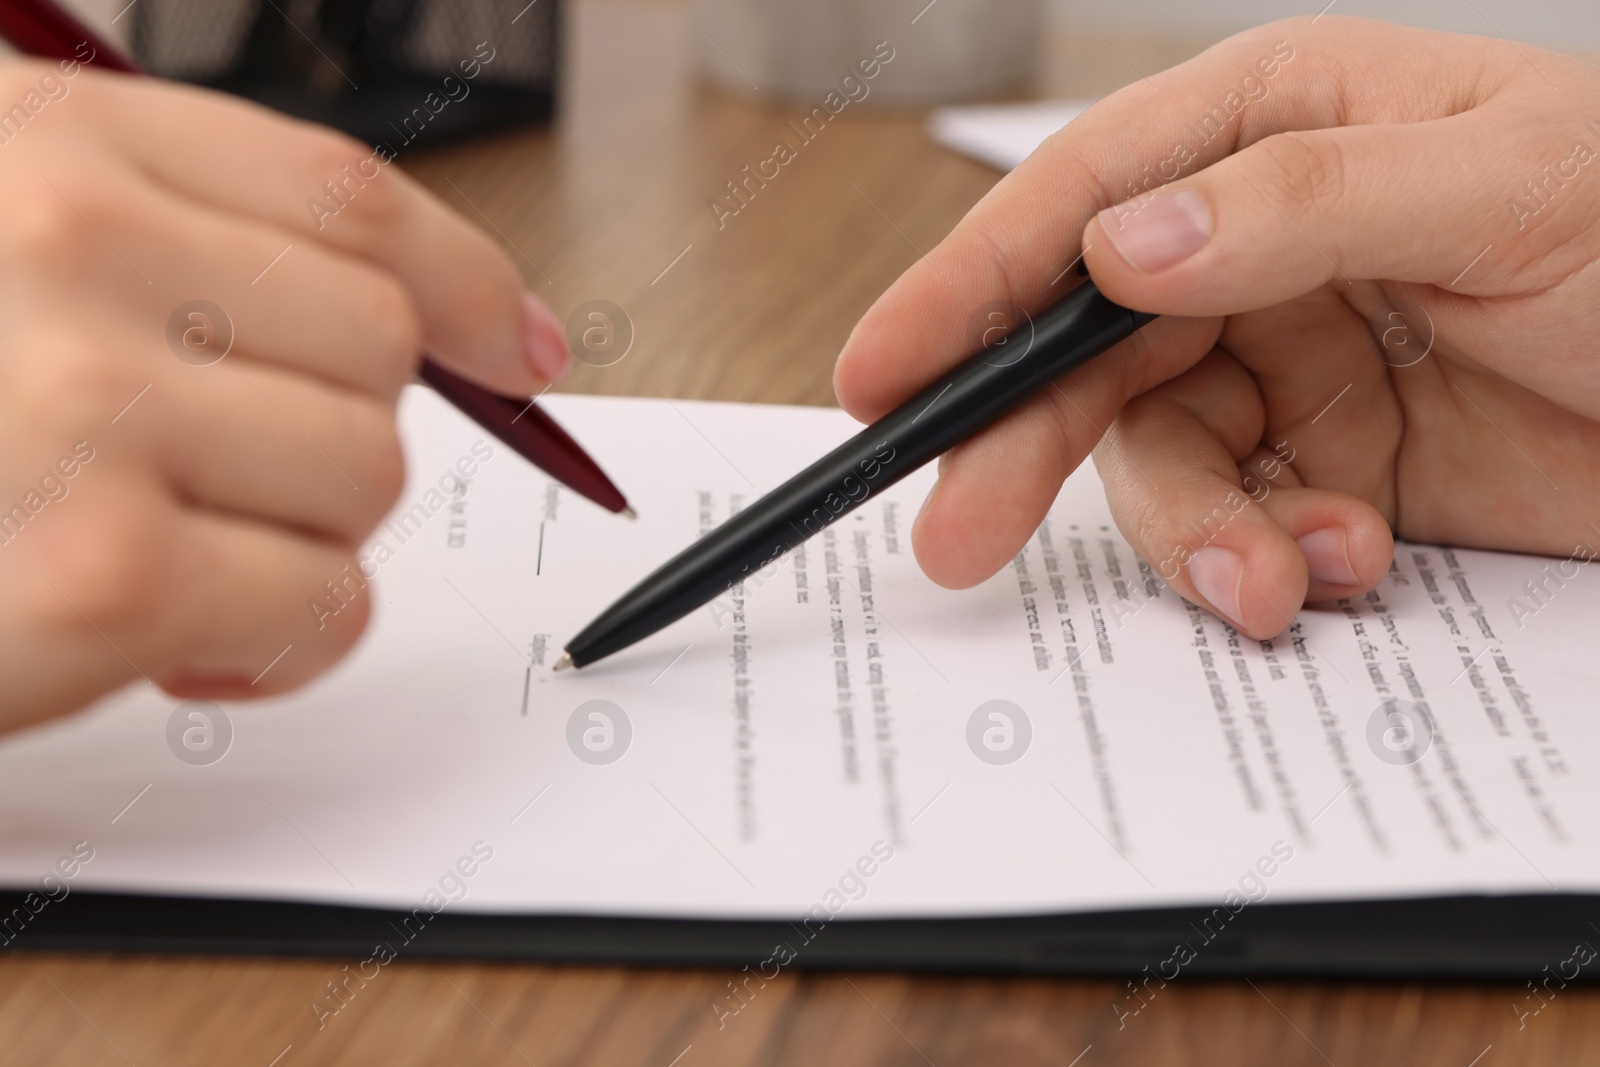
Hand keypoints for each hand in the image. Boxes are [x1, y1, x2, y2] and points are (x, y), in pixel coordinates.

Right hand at [0, 62, 569, 728]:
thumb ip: (173, 247)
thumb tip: (437, 321)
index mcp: (48, 147)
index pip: (347, 200)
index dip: (467, 279)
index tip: (519, 345)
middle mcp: (70, 245)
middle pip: (378, 349)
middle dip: (329, 435)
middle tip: (217, 479)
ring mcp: (83, 405)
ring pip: (363, 478)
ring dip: (294, 540)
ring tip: (165, 550)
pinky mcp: (99, 572)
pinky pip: (320, 603)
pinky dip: (277, 643)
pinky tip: (176, 638)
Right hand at [834, 16, 1599, 638]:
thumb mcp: (1506, 188)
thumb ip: (1300, 204)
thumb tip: (1124, 249)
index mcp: (1280, 126)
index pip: (1084, 198)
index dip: (970, 284)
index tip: (882, 368)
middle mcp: (1260, 242)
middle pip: (1088, 348)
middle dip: (1026, 445)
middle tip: (961, 533)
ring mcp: (1288, 359)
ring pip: (1159, 458)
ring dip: (1196, 534)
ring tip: (1263, 586)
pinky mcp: (1326, 465)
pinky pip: (1241, 524)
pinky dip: (1272, 561)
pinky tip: (1339, 566)